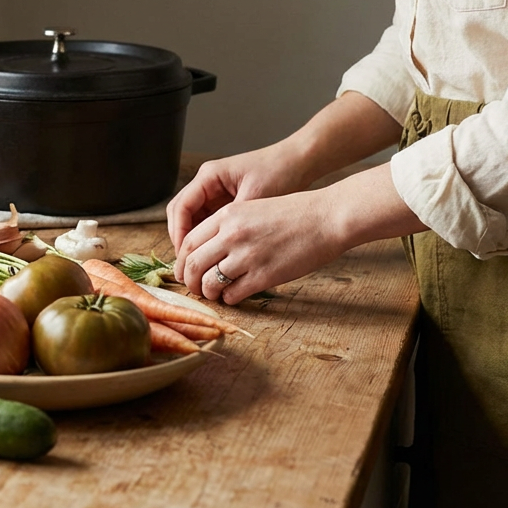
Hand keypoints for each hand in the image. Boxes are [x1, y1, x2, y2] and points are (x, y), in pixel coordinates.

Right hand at [167, 142, 310, 274]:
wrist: (298, 162)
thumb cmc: (279, 172)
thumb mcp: (255, 198)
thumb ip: (234, 221)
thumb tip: (217, 248)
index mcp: (209, 176)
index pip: (181, 207)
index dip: (180, 233)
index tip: (185, 255)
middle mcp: (207, 182)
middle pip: (180, 213)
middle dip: (181, 239)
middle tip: (187, 263)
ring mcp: (215, 191)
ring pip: (192, 219)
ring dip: (193, 240)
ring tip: (199, 262)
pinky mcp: (225, 200)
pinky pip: (207, 221)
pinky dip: (207, 237)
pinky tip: (213, 254)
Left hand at [176, 189, 346, 303]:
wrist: (326, 218)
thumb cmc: (293, 213)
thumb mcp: (252, 208)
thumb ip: (227, 225)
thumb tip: (207, 249)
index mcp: (227, 215)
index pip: (188, 242)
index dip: (181, 261)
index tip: (183, 270)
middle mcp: (231, 235)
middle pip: (192, 264)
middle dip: (188, 280)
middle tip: (194, 287)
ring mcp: (247, 256)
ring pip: (209, 283)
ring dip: (208, 292)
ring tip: (214, 294)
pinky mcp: (264, 276)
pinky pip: (233, 295)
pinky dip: (229, 299)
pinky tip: (235, 296)